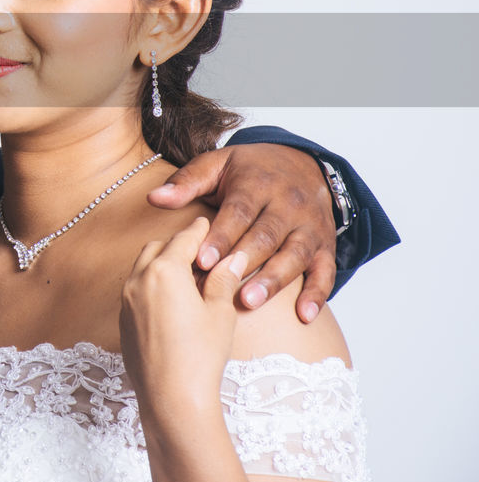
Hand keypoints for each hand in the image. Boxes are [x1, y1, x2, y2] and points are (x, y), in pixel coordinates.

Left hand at [120, 217, 247, 415]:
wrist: (172, 397)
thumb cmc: (201, 355)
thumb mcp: (220, 313)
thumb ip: (223, 280)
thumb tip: (232, 258)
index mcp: (164, 270)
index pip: (184, 239)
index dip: (199, 231)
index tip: (206, 223)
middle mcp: (138, 279)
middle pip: (157, 249)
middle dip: (177, 246)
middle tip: (200, 254)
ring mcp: (126, 300)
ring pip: (142, 268)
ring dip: (161, 265)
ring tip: (187, 277)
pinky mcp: (122, 320)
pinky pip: (135, 291)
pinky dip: (151, 285)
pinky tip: (171, 301)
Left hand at [147, 143, 335, 322]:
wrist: (300, 164)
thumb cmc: (247, 171)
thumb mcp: (216, 166)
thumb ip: (186, 182)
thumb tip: (154, 198)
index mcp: (258, 183)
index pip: (239, 212)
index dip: (221, 236)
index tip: (201, 260)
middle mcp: (288, 204)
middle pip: (266, 235)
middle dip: (244, 260)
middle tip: (220, 284)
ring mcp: (310, 226)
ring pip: (295, 255)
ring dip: (274, 280)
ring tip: (249, 302)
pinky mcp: (325, 246)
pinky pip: (326, 271)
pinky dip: (318, 294)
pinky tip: (304, 317)